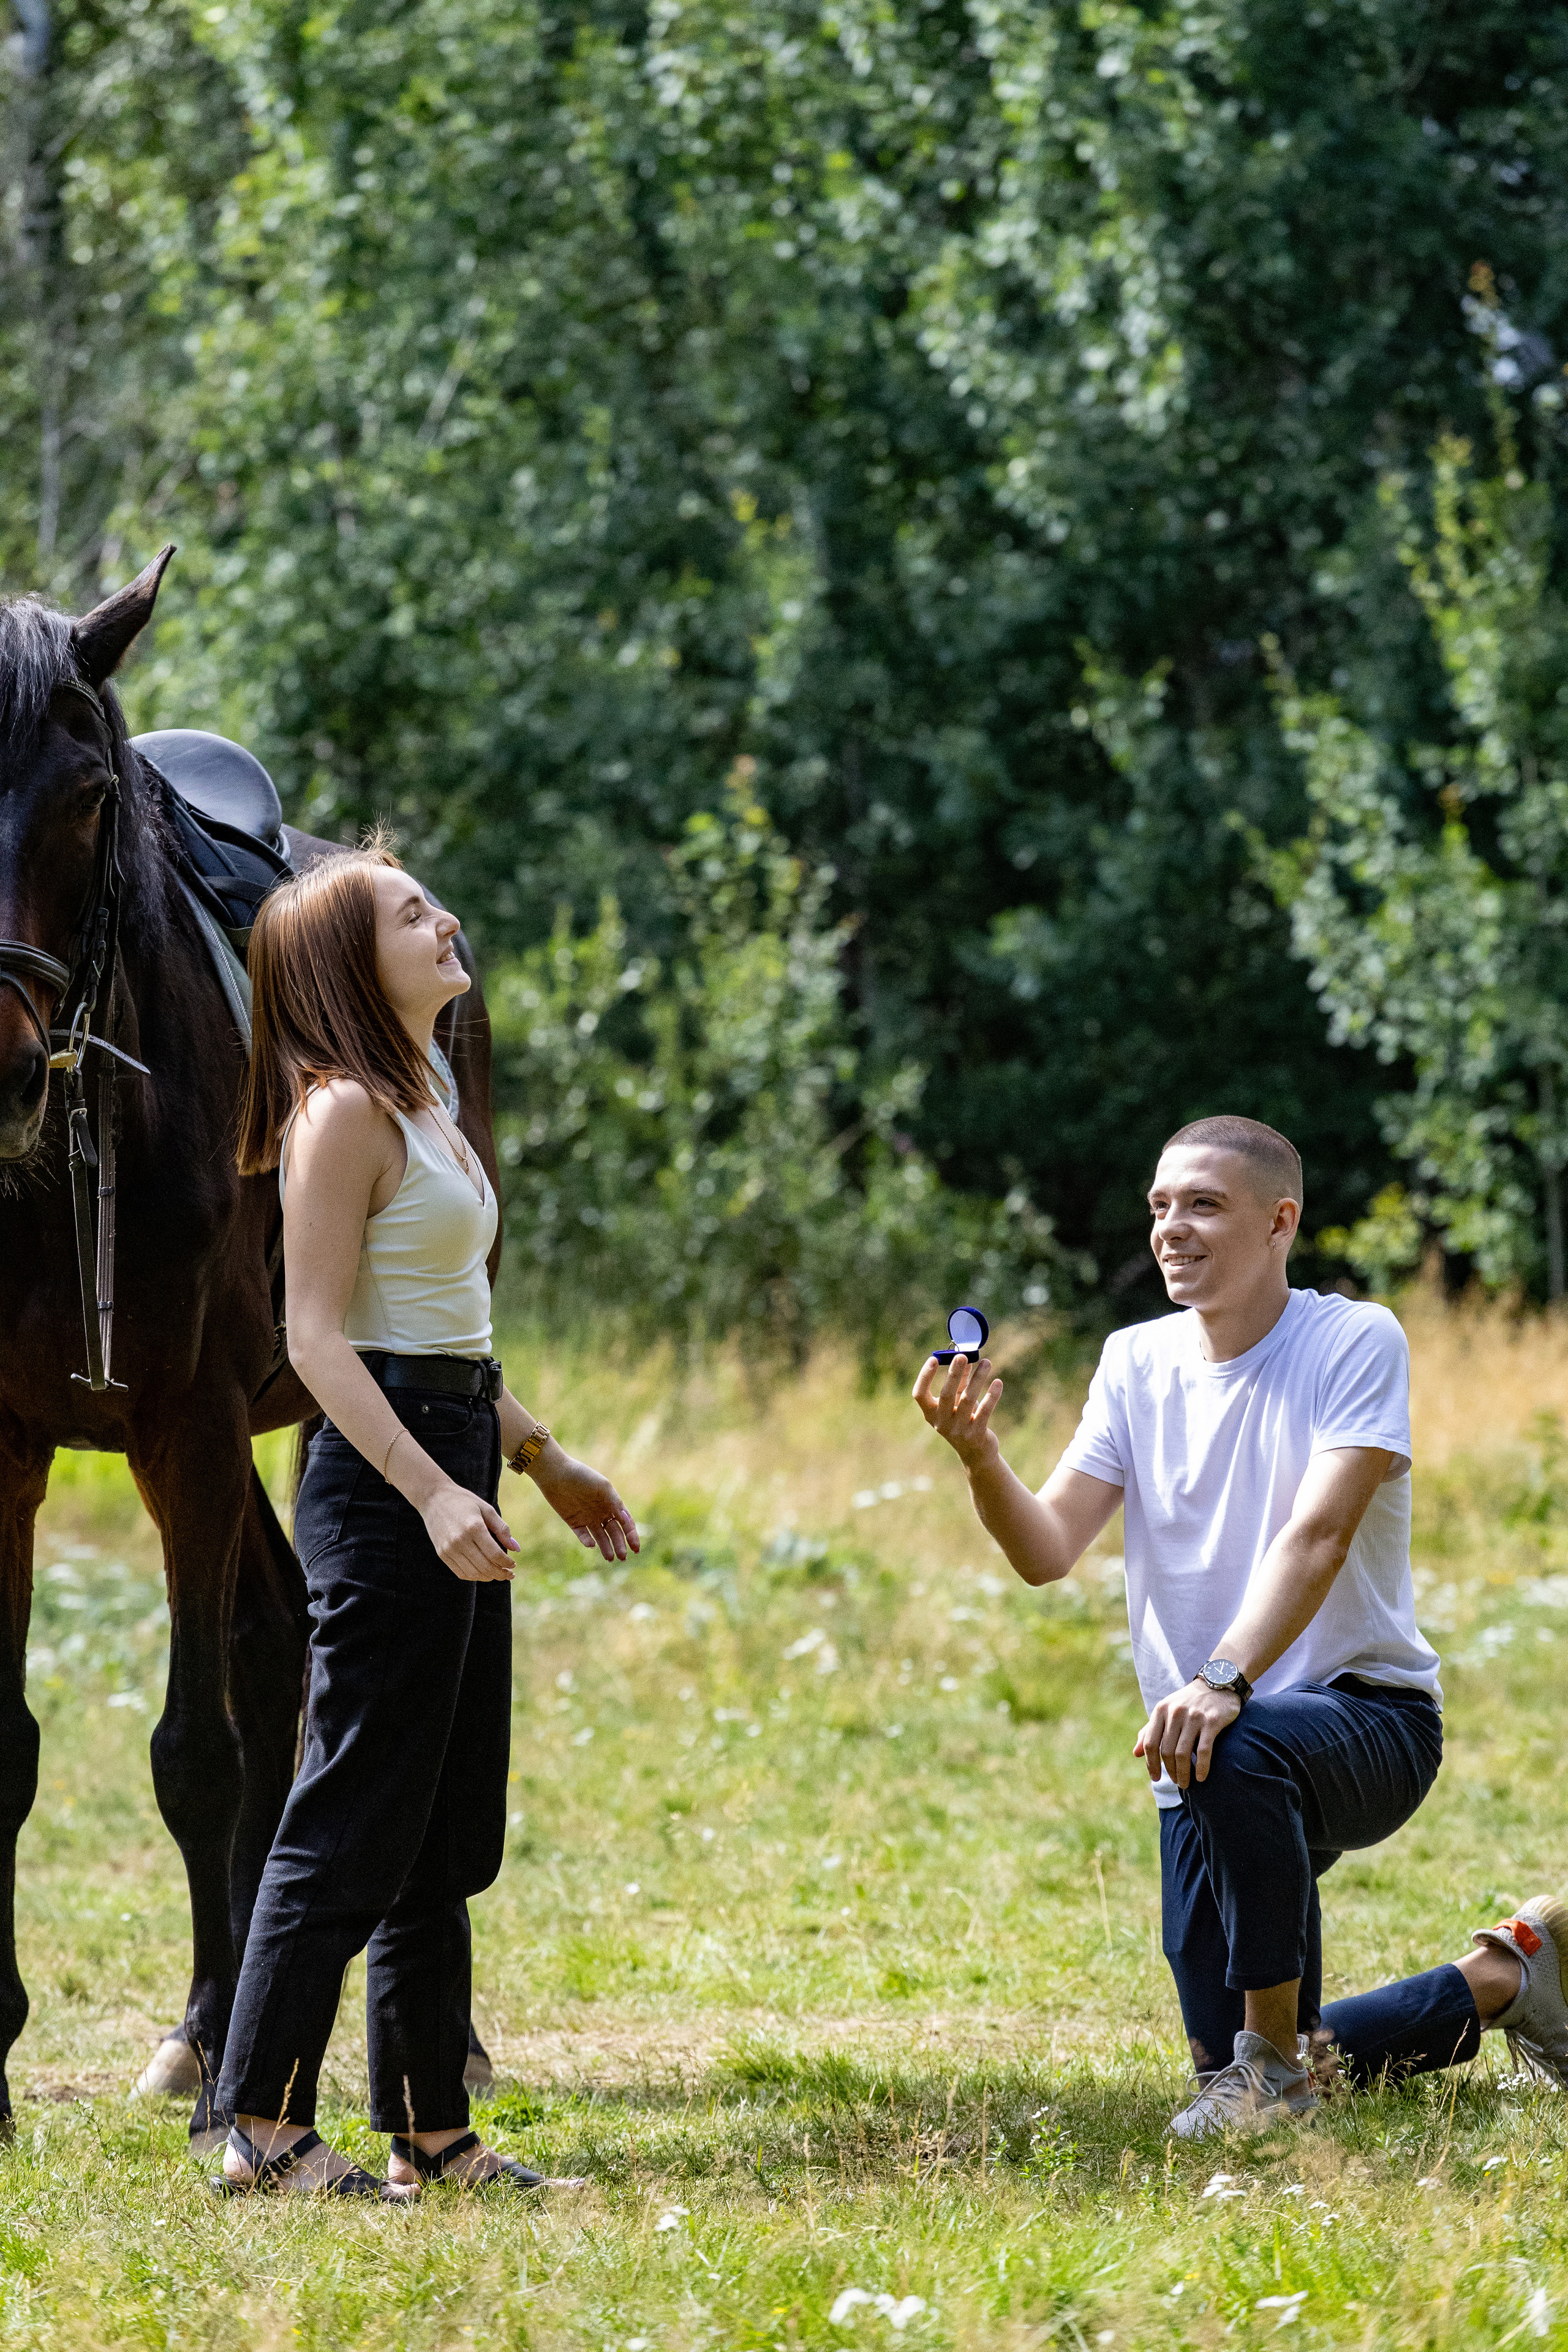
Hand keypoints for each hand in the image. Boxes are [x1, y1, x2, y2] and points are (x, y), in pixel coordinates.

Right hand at [420, 1484, 518, 1582]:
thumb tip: (516, 1549)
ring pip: (473, 1573)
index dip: (507, 1563)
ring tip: (498, 1574)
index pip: (495, 1554)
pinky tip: (483, 1573)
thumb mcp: (487, 1509)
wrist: (434, 1499)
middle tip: (509, 1574)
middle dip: (501, 1574)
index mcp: (474, 1527)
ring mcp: (449, 1549)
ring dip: (488, 1577)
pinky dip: (474, 1576)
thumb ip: (502, 1529)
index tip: (513, 1564)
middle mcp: (460, 1540)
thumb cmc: (464, 1502)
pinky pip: (460, 1573)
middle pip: (485, 1567)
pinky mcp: (442, 1554)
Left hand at [531, 1446, 639, 1561]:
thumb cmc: (582, 1476)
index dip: (632, 1535)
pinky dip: (587, 1541)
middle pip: (614, 1532)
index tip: (635, 1548)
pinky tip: (591, 1544)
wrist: (556, 1474)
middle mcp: (601, 1512)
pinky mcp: (574, 1522)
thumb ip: (615, 1503)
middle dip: (620, 1545)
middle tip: (622, 1557)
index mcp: (611, 1503)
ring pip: (600, 1537)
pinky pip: (583, 1535)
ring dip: (606, 1547)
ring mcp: (588, 1518)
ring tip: (610, 1558)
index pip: (625, 1522)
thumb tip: (627, 1520)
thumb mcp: (603, 1487)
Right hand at [911, 1352, 1003, 1468]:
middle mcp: (941, 1422)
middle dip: (954, 1374)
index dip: (925, 1376)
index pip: (919, 1394)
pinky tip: (997, 1382)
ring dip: (978, 1379)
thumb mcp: (958, 1402)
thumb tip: (965, 1357)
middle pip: (946, 1394)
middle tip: (962, 1356)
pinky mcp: (976, 1434)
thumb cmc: (963, 1419)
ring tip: (987, 1362)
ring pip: (968, 1399)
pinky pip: (985, 1411)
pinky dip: (992, 1396)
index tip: (934, 1359)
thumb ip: (960, 1381)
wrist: (975, 1452)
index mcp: (931, 1413)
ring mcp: (958, 1430)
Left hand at [1134, 1677, 1240, 1789]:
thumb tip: (1135, 1753)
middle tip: (1176, 1782)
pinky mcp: (1212, 1721)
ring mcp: (1193, 1717)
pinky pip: (1203, 1750)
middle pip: (1166, 1751)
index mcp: (1161, 1710)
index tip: (1155, 1778)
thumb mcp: (1166, 1711)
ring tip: (1186, 1783)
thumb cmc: (1189, 1702)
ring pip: (1183, 1753)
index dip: (1151, 1764)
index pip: (1150, 1743)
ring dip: (1183, 1773)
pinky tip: (1201, 1778)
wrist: (1218, 1683)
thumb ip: (1150, 1731)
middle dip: (1170, 1771)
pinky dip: (1201, 1767)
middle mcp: (1175, 1712)